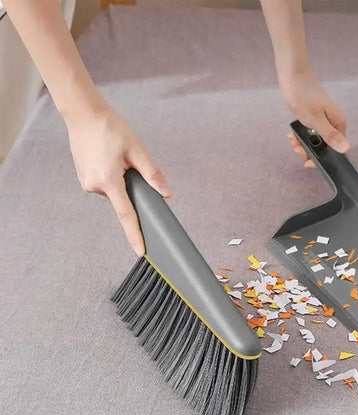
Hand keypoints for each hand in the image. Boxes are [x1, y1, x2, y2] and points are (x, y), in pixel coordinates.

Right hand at [65, 104, 171, 255]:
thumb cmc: (110, 128)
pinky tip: (109, 159)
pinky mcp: (85, 179)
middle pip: (123, 200)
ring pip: (115, 192)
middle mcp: (94, 186)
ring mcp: (87, 183)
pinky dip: (113, 178)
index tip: (141, 252)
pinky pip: (107, 186)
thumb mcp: (137, 150)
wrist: (82, 113)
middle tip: (128, 162)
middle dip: (132, 188)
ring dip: (122, 181)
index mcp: (108, 181)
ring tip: (116, 155)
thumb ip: (152, 174)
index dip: (135, 235)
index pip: (126, 216)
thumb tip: (166, 193)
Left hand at [280, 68, 348, 165]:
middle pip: (325, 148)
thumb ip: (330, 136)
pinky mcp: (315, 119)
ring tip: (292, 141)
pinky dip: (301, 137)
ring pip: (316, 141)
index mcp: (339, 124)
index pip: (337, 150)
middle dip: (309, 152)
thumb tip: (346, 149)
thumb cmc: (304, 95)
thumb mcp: (316, 119)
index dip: (323, 159)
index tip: (308, 162)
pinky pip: (310, 134)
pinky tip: (292, 135)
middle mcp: (334, 124)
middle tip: (296, 148)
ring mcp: (324, 121)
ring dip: (303, 145)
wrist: (293, 76)